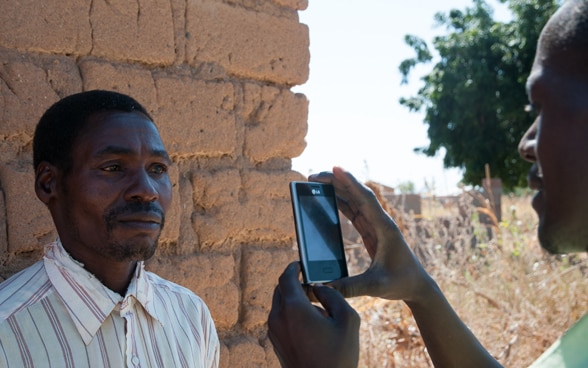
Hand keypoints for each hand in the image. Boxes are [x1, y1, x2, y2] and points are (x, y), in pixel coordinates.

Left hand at [267, 262, 359, 367]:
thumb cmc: (338, 356)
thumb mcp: (347, 319)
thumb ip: (334, 296)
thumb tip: (320, 289)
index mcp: (293, 308)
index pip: (286, 276)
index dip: (294, 267)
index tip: (302, 264)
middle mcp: (278, 317)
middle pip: (281, 289)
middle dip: (295, 283)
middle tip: (313, 286)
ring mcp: (274, 331)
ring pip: (280, 304)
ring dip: (294, 299)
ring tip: (317, 307)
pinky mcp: (276, 342)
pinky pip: (281, 318)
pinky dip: (292, 313)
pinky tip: (311, 323)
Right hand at [310, 167, 431, 302]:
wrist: (417, 286)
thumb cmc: (401, 283)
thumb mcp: (375, 286)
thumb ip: (350, 286)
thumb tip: (323, 287)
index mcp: (385, 227)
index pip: (366, 198)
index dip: (350, 182)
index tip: (335, 168)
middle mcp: (380, 221)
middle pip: (357, 194)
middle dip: (336, 182)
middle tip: (314, 177)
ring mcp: (376, 225)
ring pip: (354, 200)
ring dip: (337, 190)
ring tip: (316, 183)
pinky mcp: (371, 232)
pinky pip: (354, 212)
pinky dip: (341, 203)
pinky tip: (329, 199)